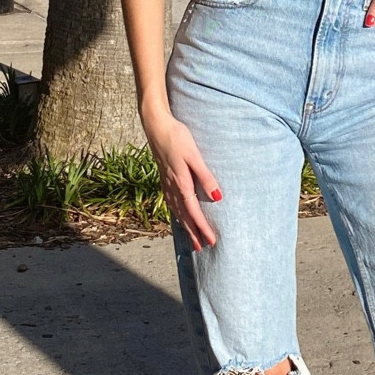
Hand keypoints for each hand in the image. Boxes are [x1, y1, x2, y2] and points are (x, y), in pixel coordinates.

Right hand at [144, 107, 221, 250]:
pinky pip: (171, 202)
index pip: (194, 212)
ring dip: (184, 226)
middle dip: (193, 233)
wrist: (156, 126)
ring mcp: (166, 183)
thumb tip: (217, 197)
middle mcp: (172, 187)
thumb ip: (206, 177)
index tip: (211, 241)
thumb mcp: (195, 156)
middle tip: (201, 248)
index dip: (202, 228)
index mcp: (181, 183)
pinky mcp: (164, 177)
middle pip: (184, 216)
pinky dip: (176, 214)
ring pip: (176, 211)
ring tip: (191, 238)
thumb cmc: (178, 138)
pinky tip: (178, 215)